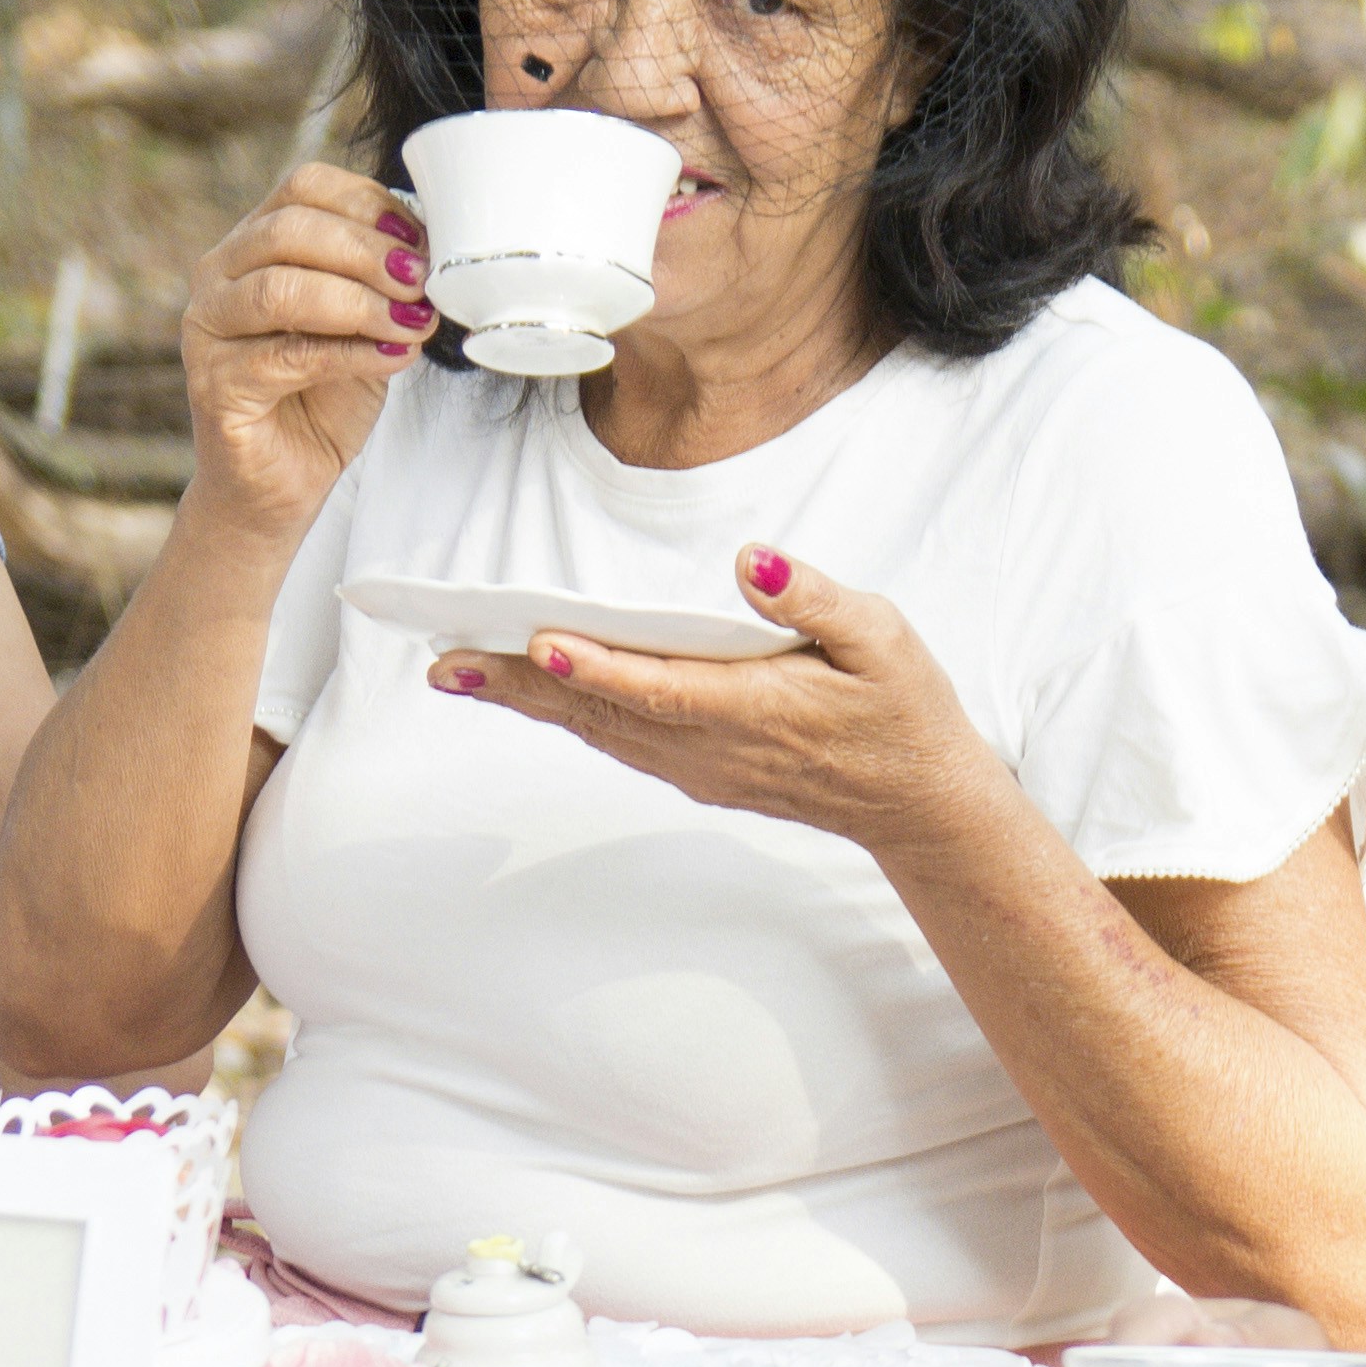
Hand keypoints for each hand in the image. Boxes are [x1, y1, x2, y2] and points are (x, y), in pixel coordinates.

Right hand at [181, 160, 433, 533]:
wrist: (281, 486)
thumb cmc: (322, 401)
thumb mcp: (365, 328)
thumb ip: (383, 286)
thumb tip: (430, 254)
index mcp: (253, 244)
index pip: (304, 188)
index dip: (366, 205)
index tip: (419, 240)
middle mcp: (218, 275)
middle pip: (289, 230)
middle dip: (367, 253)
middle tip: (421, 282)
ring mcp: (207, 328)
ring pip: (281, 290)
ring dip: (360, 302)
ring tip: (413, 323)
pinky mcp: (215, 384)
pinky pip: (287, 356)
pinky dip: (350, 353)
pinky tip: (393, 358)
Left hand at [428, 541, 997, 866]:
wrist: (919, 804)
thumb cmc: (903, 711)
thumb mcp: (882, 640)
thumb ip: (814, 600)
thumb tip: (752, 562)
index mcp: (754, 709)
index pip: (660, 686)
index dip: (596, 666)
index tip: (540, 642)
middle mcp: (714, 746)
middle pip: (602, 712)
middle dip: (521, 684)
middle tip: (447, 663)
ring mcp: (701, 766)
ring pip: (599, 729)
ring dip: (528, 701)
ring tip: (460, 670)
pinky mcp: (698, 771)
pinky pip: (617, 740)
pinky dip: (565, 713)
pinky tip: (527, 690)